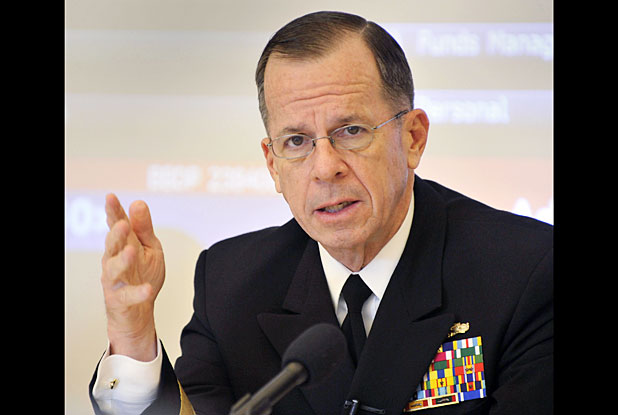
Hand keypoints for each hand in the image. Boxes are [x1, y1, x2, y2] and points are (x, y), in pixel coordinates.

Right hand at [100, 193, 164, 360]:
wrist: (139, 310)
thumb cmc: (143, 274)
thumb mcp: (149, 247)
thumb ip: (143, 228)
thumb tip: (138, 203)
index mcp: (123, 244)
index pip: (117, 225)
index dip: (113, 211)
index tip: (111, 197)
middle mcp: (114, 260)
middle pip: (112, 245)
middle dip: (116, 234)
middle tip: (122, 224)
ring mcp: (114, 280)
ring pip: (114, 269)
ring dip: (122, 260)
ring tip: (132, 252)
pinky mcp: (119, 300)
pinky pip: (128, 296)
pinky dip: (138, 292)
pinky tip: (147, 289)